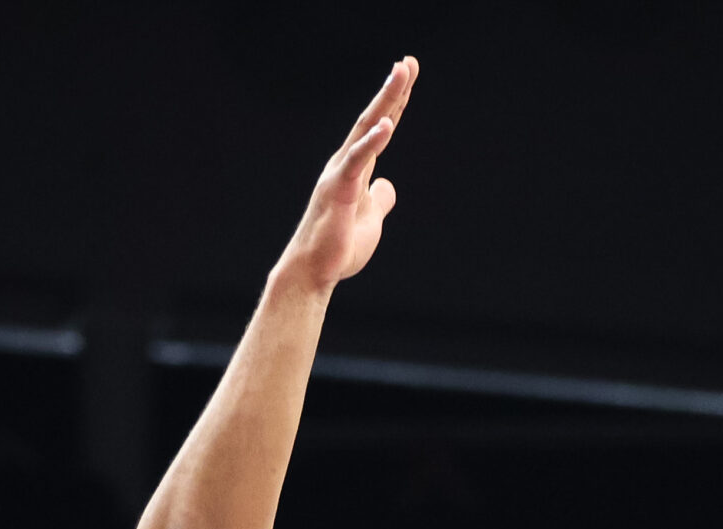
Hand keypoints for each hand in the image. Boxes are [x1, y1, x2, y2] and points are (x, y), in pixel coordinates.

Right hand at [272, 57, 416, 292]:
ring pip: (366, 130)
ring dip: (385, 100)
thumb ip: (379, 200)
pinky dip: (372, 142)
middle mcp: (346, 163)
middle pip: (374, 119)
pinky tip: (387, 124)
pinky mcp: (339, 190)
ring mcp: (340, 174)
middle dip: (392, 89)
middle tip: (409, 62)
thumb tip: (388, 186)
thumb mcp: (371, 220)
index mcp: (356, 168)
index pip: (381, 128)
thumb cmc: (338, 247)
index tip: (408, 74)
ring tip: (400, 74)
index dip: (396, 101)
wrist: (313, 272)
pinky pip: (358, 161)